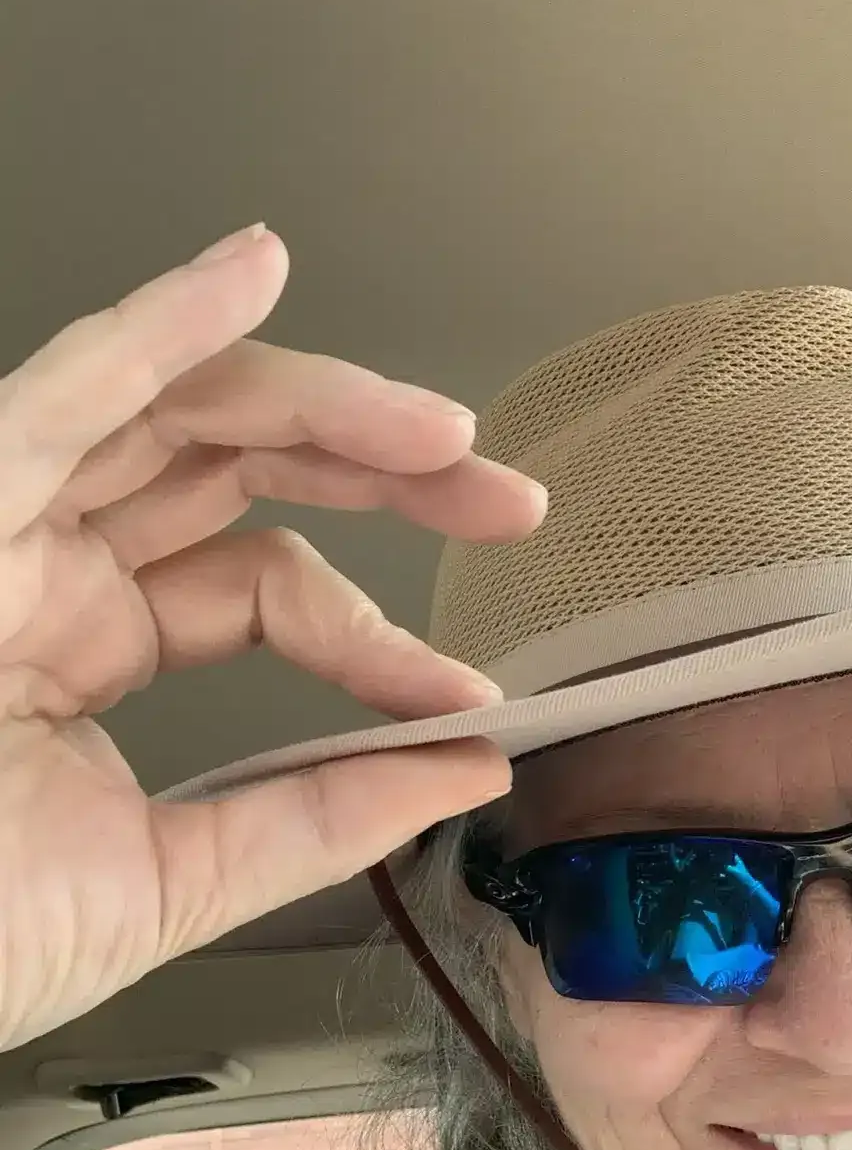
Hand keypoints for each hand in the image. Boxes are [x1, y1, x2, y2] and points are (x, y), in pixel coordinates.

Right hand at [0, 224, 541, 1051]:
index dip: (376, 635)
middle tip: (507, 501)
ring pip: (177, 412)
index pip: (264, 589)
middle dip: (386, 471)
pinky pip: (62, 395)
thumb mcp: (168, 880)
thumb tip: (466, 770)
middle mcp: (46, 568)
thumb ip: (314, 822)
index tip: (465, 700)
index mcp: (85, 649)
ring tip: (442, 430)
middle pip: (240, 466)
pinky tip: (252, 268)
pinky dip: (156, 331)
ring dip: (321, 404)